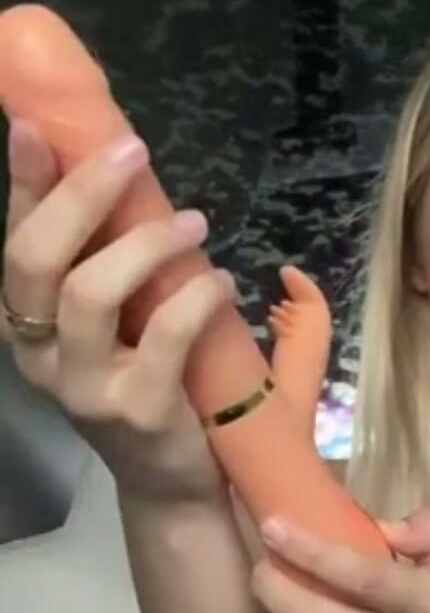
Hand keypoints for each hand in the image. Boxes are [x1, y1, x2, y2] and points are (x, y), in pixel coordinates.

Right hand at [2, 117, 236, 505]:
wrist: (179, 485)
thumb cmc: (160, 386)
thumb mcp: (137, 317)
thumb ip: (128, 253)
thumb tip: (141, 171)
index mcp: (32, 323)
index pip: (16, 242)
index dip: (25, 183)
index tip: (38, 126)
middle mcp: (40, 354)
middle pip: (35, 258)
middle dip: (82, 194)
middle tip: (134, 153)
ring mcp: (82, 387)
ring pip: (90, 292)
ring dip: (147, 243)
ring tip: (196, 224)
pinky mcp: (134, 412)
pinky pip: (162, 335)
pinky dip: (197, 297)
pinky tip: (225, 283)